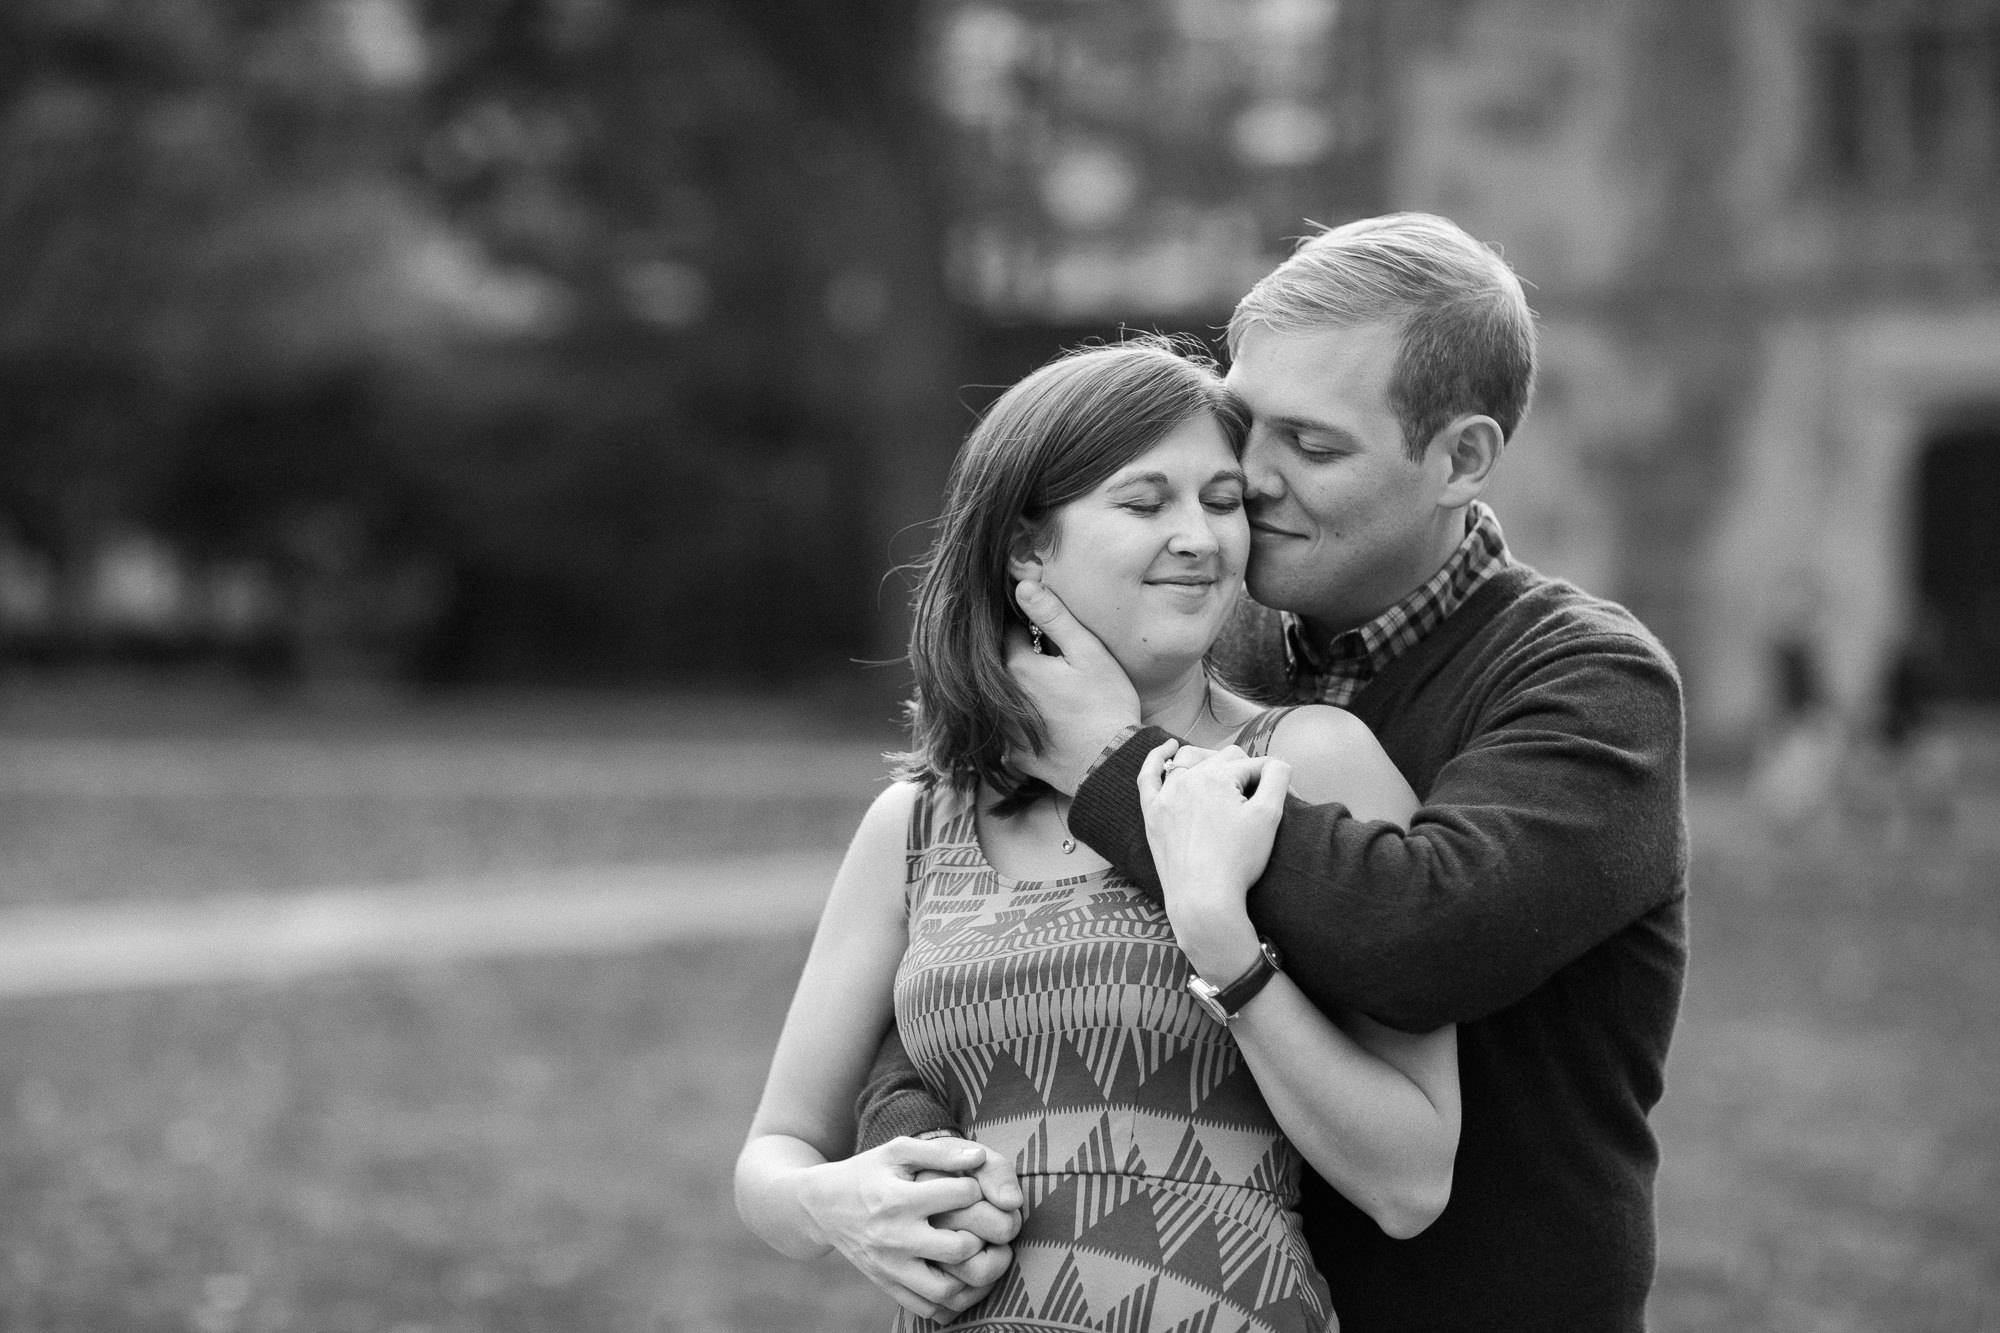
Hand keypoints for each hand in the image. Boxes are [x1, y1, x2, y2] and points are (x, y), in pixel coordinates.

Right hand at [797, 1136, 1009, 1319]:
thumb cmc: (867, 1173)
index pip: (959, 1195)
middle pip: (959, 1248)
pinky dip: (952, 1301)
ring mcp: (890, 1267)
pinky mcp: (887, 1285)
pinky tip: (963, 1278)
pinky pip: (927, 1308)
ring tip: (981, 1254)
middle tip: (989, 1225)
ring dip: (973, 1275)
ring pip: (946, 1289)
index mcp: (898, 1199)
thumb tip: (980, 1158)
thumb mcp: (896, 1152)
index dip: (976, 1187)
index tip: (974, 1187)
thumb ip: (939, 1153)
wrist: (823, 1207)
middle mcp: (894, 1238)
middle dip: (984, 1235)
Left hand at [1003, 580, 1139, 793]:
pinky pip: (1006, 731)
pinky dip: (1017, 721)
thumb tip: (1023, 585)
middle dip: (1016, 653)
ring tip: (1044, 687)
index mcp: (1018, 667)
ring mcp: (1006, 729)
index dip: (1021, 622)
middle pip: (1000, 664)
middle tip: (1043, 653)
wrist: (1111, 765)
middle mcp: (1001, 698)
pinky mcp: (1016, 753)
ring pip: (999, 697)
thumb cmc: (1106, 705)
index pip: (1007, 631)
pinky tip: (1041, 720)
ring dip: (1012, 688)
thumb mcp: (1087, 653)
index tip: (1035, 623)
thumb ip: (1053, 617)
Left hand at [1138, 738, 1290, 980]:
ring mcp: (1166, 795)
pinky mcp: (1153, 813)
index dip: (1273, 782)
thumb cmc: (1238, 860)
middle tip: (1257, 801)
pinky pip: (1149, 776)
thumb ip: (1277, 778)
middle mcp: (1188, 778)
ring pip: (1190, 761)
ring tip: (1225, 775)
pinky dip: (1157, 758)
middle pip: (1224, 760)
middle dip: (1244, 772)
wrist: (1202, 899)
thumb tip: (1276, 764)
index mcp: (1218, 776)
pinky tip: (1167, 748)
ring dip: (1210, 762)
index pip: (1253, 764)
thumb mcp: (1268, 816)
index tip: (1286, 803)